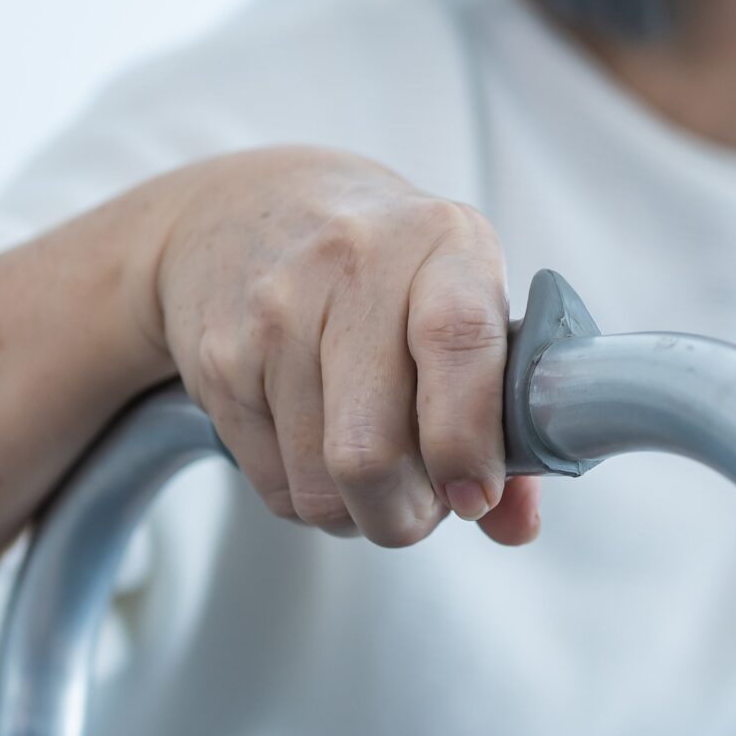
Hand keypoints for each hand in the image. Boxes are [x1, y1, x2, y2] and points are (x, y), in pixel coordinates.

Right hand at [141, 148, 539, 548]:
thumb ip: (507, 411)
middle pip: (373, 450)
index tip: (475, 495)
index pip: (457, 340)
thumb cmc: (383, 266)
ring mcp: (275, 313)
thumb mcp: (461, 293)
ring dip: (360, 512)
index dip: (468, 438)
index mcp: (444, 243)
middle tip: (426, 504)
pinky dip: (311, 499)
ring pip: (322, 486)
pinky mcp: (219, 360)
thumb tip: (515, 526)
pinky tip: (322, 450)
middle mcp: (355, 267)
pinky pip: (275, 487)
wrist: (239, 209)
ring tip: (376, 469)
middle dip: (409, 513)